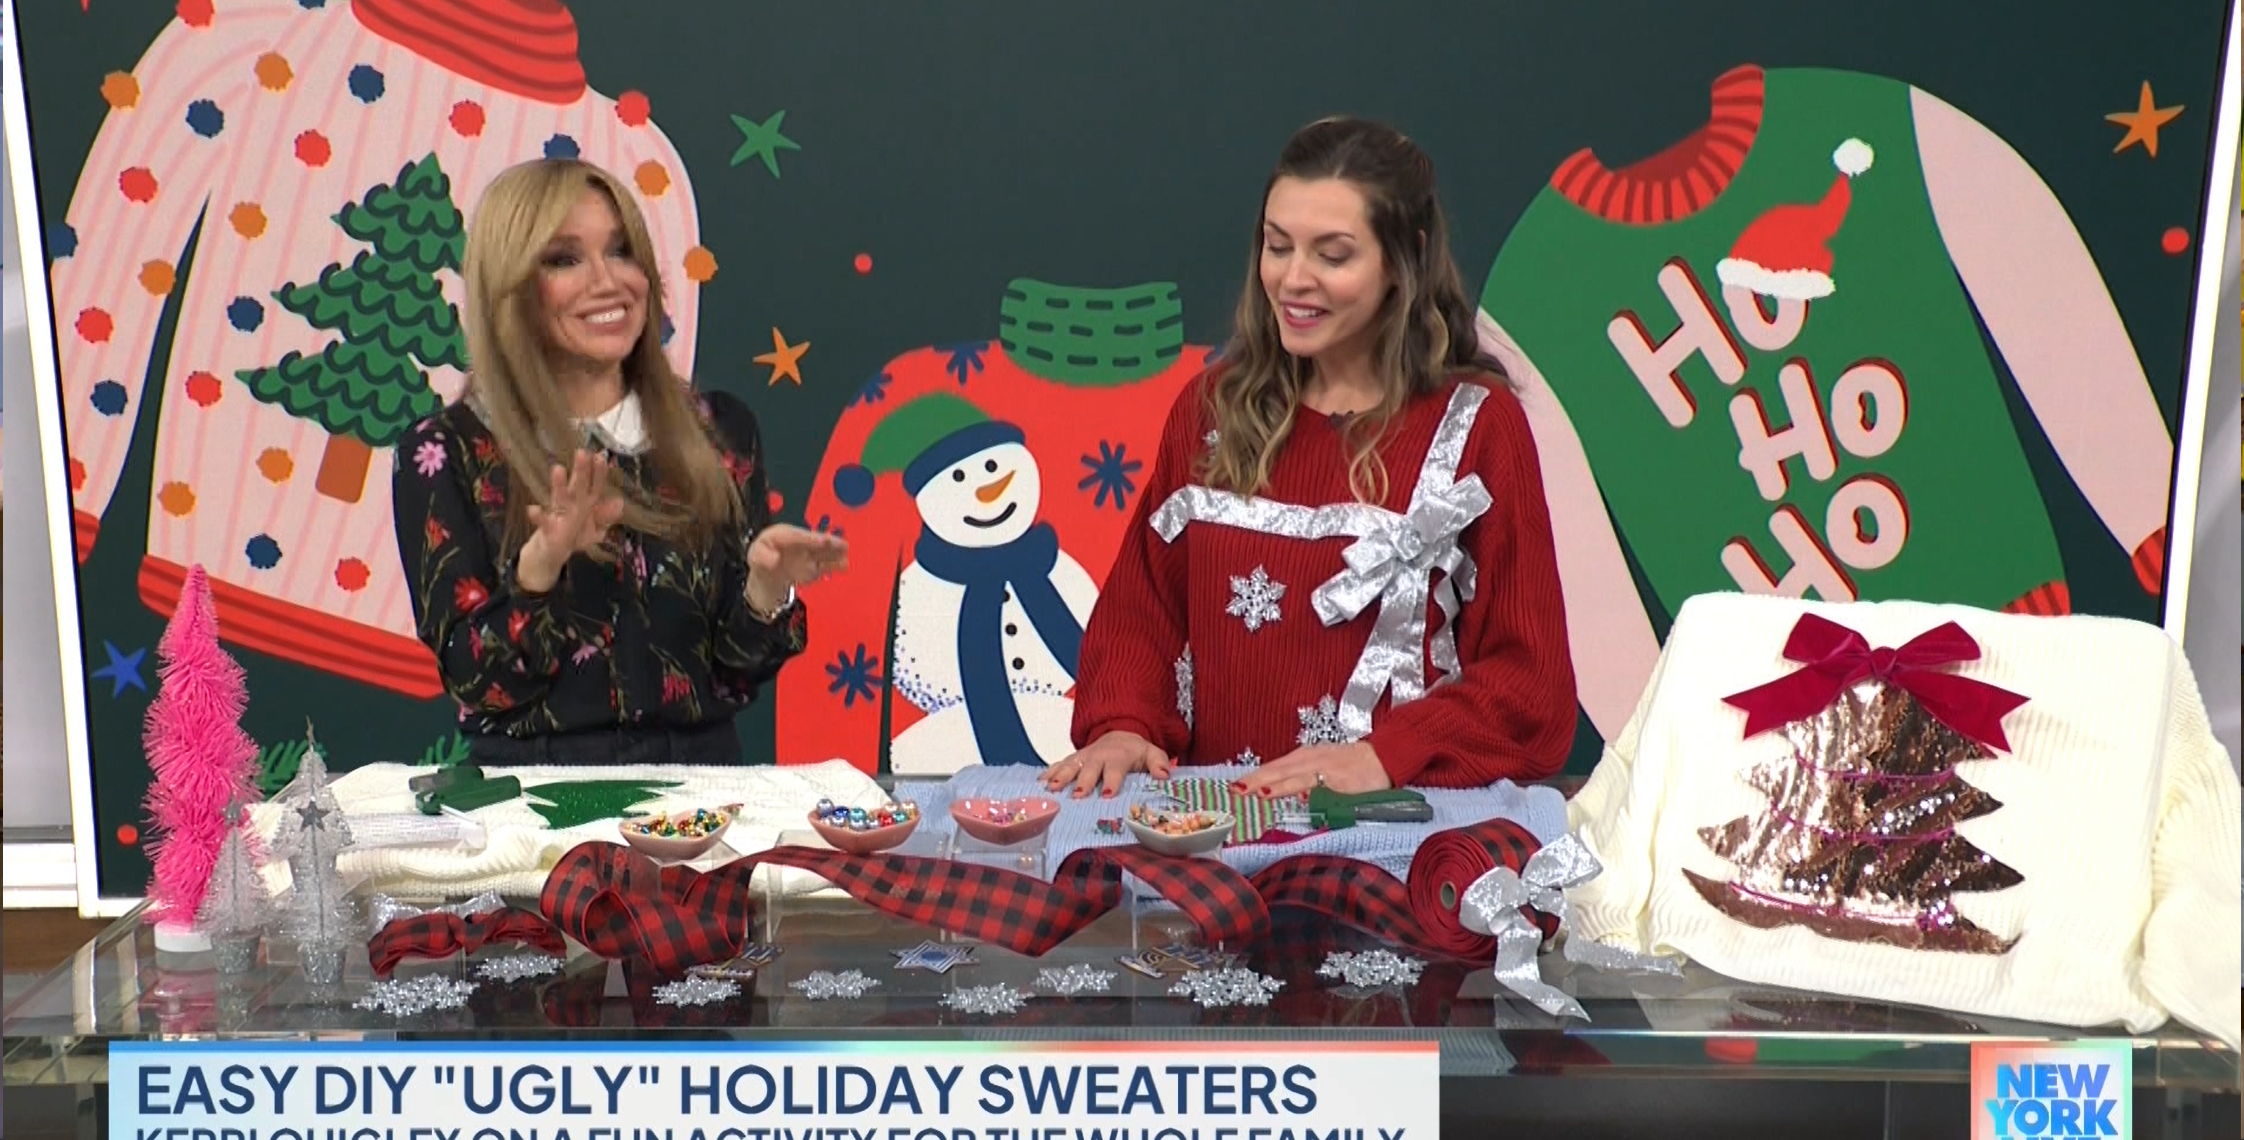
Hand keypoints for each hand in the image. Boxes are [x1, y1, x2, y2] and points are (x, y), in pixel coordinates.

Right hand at [518, 450, 625, 592]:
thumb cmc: (575, 536)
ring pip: (560, 498)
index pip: (595, 486)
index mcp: (585, 504)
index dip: (599, 473)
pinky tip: (533, 509)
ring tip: (558, 469)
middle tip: (582, 453)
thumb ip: (606, 517)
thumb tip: (619, 503)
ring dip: (559, 485)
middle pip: (578, 486)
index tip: (602, 457)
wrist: (552, 553)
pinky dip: (538, 516)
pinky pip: (543, 522)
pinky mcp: (548, 530)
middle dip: (581, 471)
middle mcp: (571, 505)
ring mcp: (559, 515)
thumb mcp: (595, 530)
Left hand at [746, 524, 848, 611]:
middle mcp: (800, 541)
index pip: (798, 536)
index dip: (811, 538)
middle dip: (829, 543)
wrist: (768, 574)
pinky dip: (836, 565)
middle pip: (816, 541)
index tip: (822, 541)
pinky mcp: (815, 566)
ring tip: (848, 554)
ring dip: (836, 553)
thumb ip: (762, 556)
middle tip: (842, 544)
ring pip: (825, 552)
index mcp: (784, 534)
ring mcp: (809, 554)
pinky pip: (826, 565)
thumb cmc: (762, 558)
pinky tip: (845, 565)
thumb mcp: (755, 556)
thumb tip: (774, 560)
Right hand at [1042, 730, 1171, 798]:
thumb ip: (1159, 763)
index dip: (1111, 781)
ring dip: (1060, 777)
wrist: (1119, 733)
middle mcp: (1098, 756)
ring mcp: (1083, 757)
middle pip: (1089, 769)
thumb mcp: (1152, 753)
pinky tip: (1038, 782)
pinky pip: (1058, 764)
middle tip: (1076, 796)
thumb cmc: (1135, 751)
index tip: (1108, 794)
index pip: (1115, 769)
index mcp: (1118, 756)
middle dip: (1082, 782)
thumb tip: (1164, 774)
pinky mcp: (1073, 759)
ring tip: (1050, 789)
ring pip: (1070, 766)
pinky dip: (1048, 772)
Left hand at [1231, 742, 1390, 798]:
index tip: (1235, 786)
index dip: (1255, 776)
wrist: (1384, 757)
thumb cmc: (1355, 765)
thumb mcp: (1325, 770)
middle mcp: (1309, 759)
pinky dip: (1292, 787)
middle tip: (1233, 789)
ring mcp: (1321, 767)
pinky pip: (1309, 783)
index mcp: (1305, 757)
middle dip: (1254, 779)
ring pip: (1289, 775)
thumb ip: (1304, 782)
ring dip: (1268, 782)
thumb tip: (1287, 795)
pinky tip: (1280, 792)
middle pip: (1276, 769)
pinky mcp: (1334, 777)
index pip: (1275, 767)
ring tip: (1250, 790)